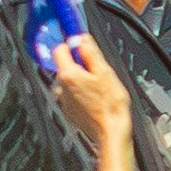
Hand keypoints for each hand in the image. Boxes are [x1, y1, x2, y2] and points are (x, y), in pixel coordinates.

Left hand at [48, 34, 128, 156]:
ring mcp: (62, 99)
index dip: (72, 44)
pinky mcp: (68, 109)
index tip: (80, 41)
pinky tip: (97, 97)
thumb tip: (81, 39)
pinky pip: (72, 93)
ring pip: (69, 79)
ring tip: (101, 87)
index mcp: (68, 75)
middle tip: (99, 71)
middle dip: (81, 64)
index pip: (60, 49)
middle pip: (66, 64)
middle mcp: (60, 86)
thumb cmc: (111, 104)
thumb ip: (90, 53)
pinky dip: (82, 92)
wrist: (110, 131)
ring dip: (82, 79)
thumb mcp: (105, 72)